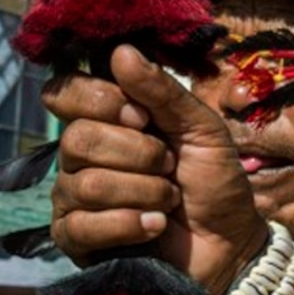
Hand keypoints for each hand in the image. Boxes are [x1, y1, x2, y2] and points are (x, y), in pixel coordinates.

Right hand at [45, 46, 262, 290]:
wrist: (230, 243)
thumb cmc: (215, 182)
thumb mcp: (202, 129)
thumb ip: (164, 92)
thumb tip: (121, 51)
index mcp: (105, 120)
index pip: (63, 92)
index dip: (100, 100)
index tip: (144, 117)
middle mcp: (81, 155)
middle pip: (77, 139)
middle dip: (139, 155)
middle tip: (170, 167)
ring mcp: (73, 196)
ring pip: (86, 183)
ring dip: (145, 192)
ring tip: (169, 200)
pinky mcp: (75, 238)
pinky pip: (81, 225)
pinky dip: (129, 224)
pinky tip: (154, 227)